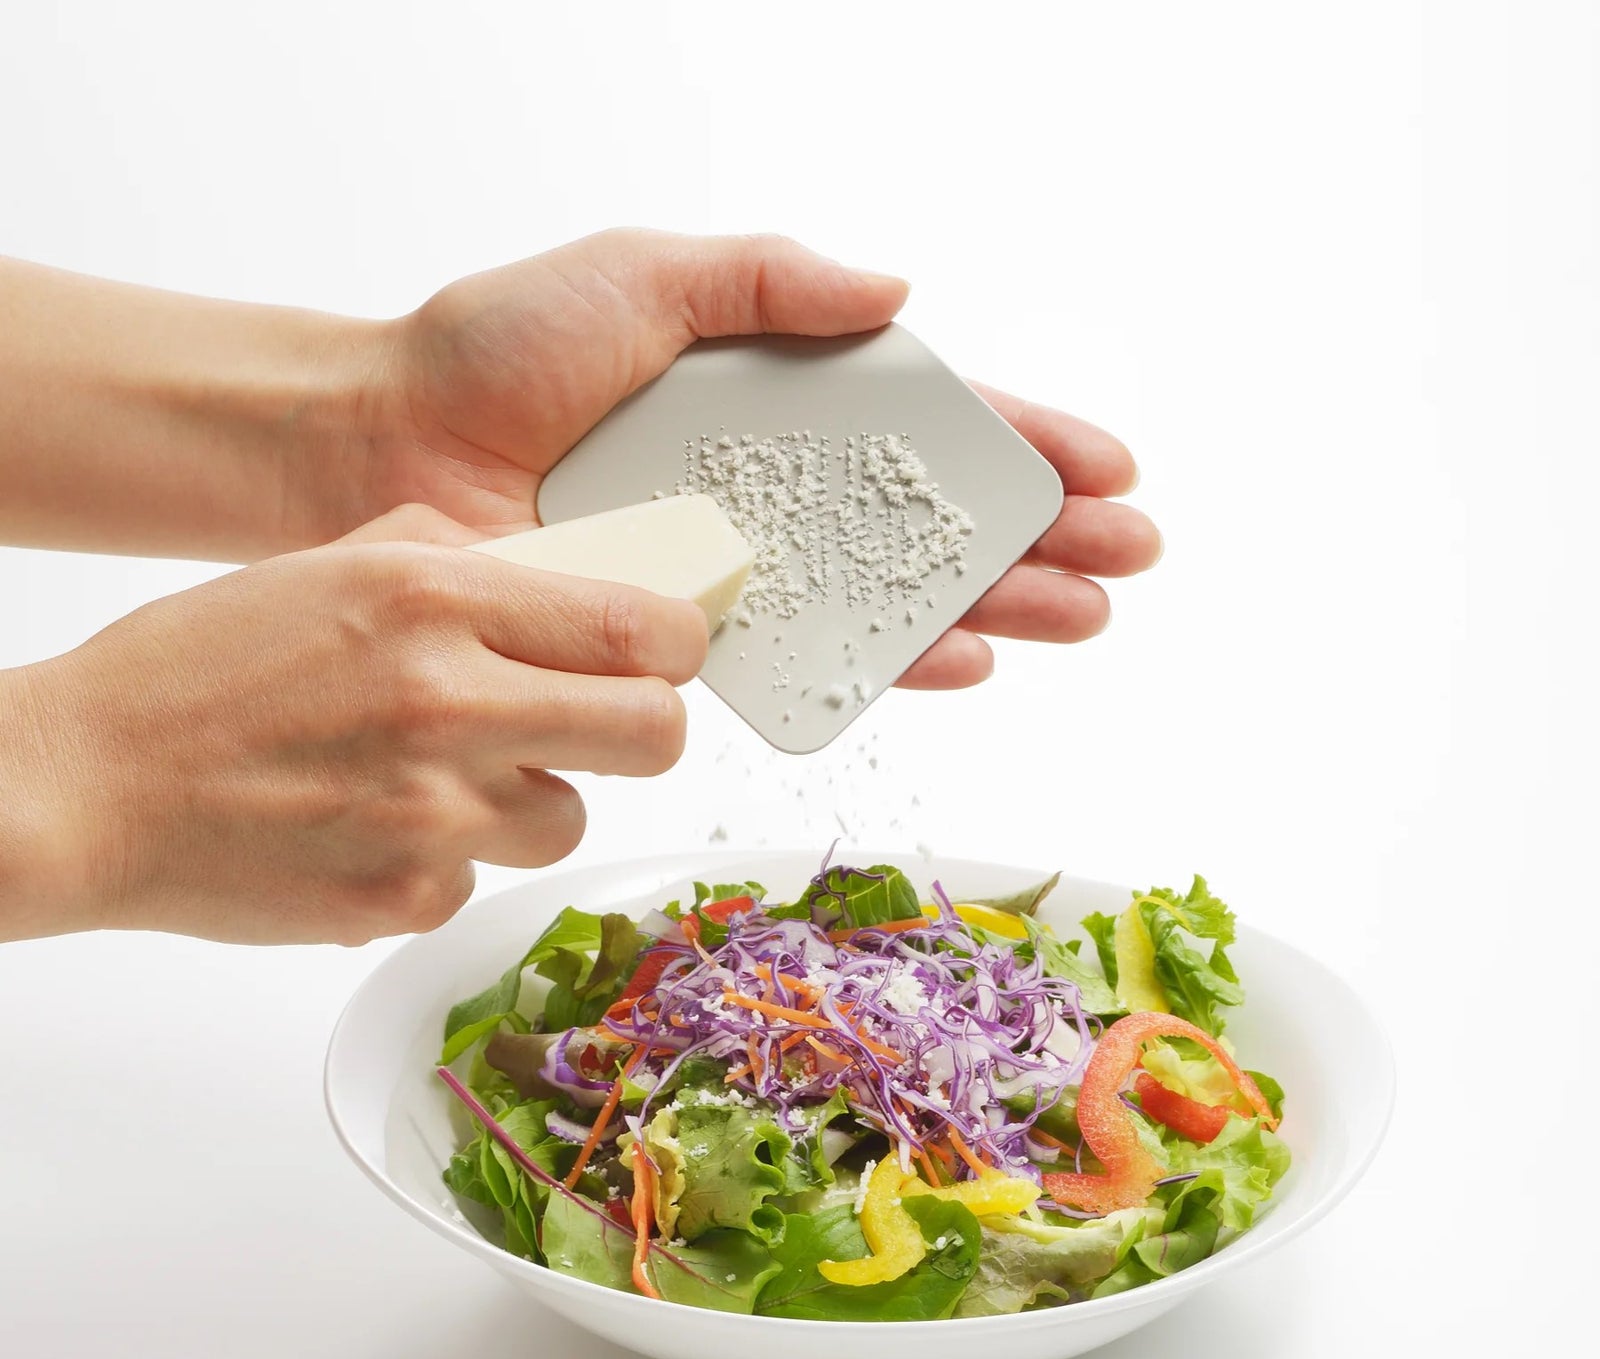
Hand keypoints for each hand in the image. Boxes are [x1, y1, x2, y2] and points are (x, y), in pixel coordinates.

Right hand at [0, 506, 706, 943]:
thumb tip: (561, 581)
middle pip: (654, 736)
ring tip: (438, 775)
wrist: (87, 786)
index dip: (675, 647)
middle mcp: (447, 706)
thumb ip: (457, 567)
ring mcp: (431, 815)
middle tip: (601, 723)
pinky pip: (478, 878)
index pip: (641, 630)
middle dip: (644, 729)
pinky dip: (443, 857)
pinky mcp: (405, 898)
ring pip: (567, 819)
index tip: (665, 654)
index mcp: (433, 601)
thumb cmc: (200, 670)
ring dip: (529, 798)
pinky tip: (371, 827)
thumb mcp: (330, 570)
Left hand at [332, 230, 1160, 689]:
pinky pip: (810, 656)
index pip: (926, 423)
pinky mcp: (695, 632)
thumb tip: (900, 295)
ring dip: (997, 606)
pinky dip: (892, 661)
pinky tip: (968, 661)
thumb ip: (770, 283)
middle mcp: (774, 488)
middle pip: (933, 519)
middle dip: (1039, 538)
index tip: (1104, 468)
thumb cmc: (498, 351)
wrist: (387, 448)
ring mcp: (742, 566)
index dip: (1020, 444)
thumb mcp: (645, 276)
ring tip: (1082, 617)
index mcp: (777, 398)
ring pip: (894, 594)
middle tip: (1127, 562)